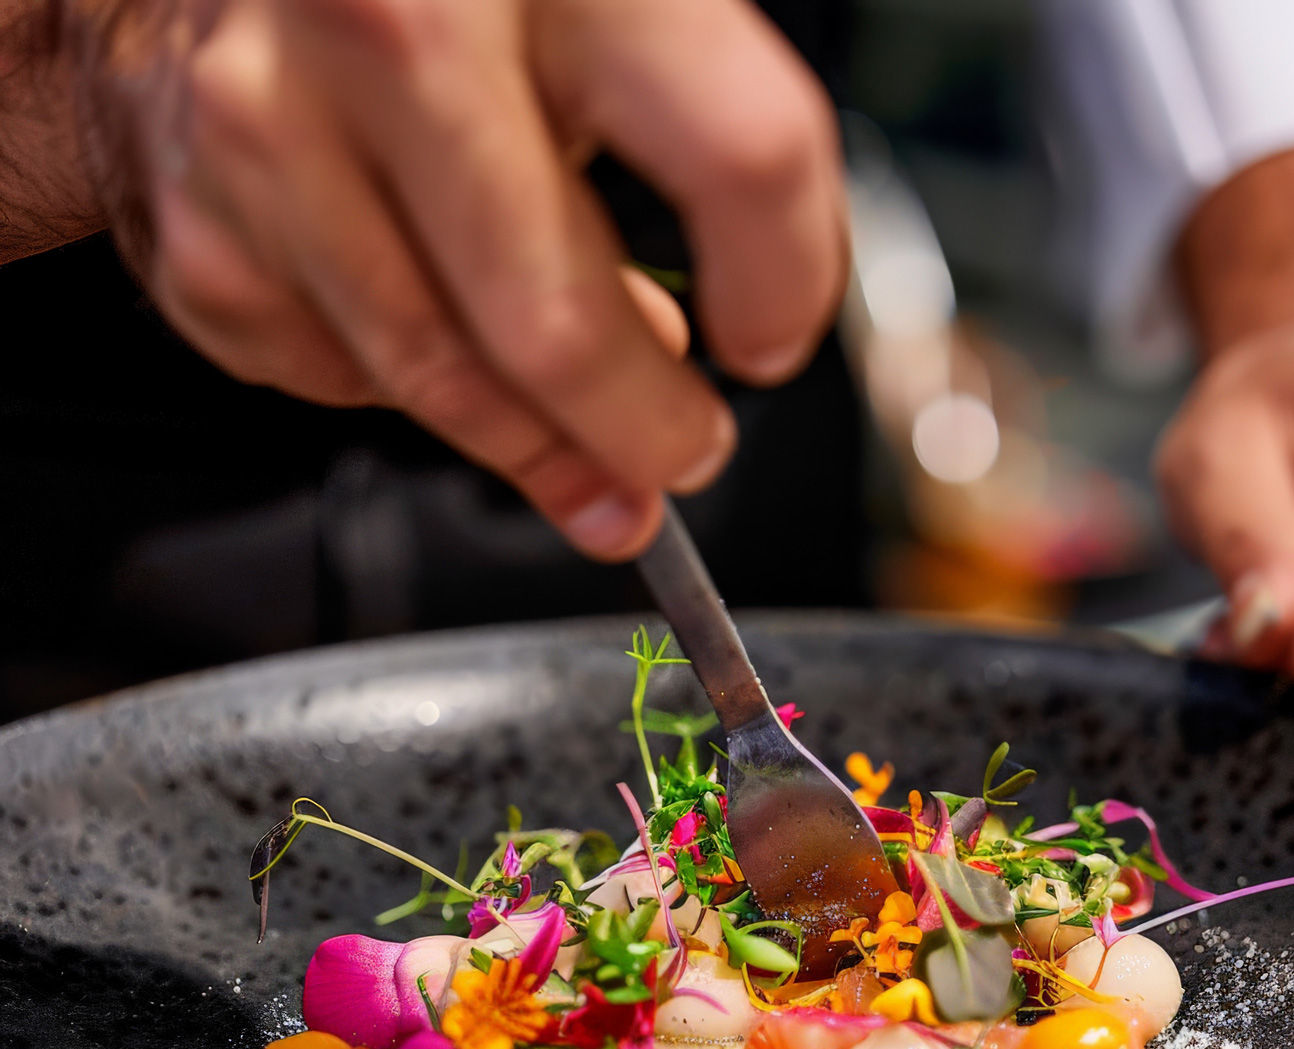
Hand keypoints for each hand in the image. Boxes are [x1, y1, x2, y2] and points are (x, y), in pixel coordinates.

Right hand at [59, 0, 846, 558]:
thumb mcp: (583, 10)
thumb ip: (669, 143)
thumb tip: (681, 355)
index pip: (741, 153)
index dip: (785, 282)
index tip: (774, 340)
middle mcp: (390, 29)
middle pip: (564, 329)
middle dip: (649, 431)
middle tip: (684, 448)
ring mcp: (273, 138)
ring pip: (454, 388)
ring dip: (545, 448)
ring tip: (595, 457)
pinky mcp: (206, 240)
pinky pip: (351, 387)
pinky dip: (417, 392)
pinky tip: (437, 336)